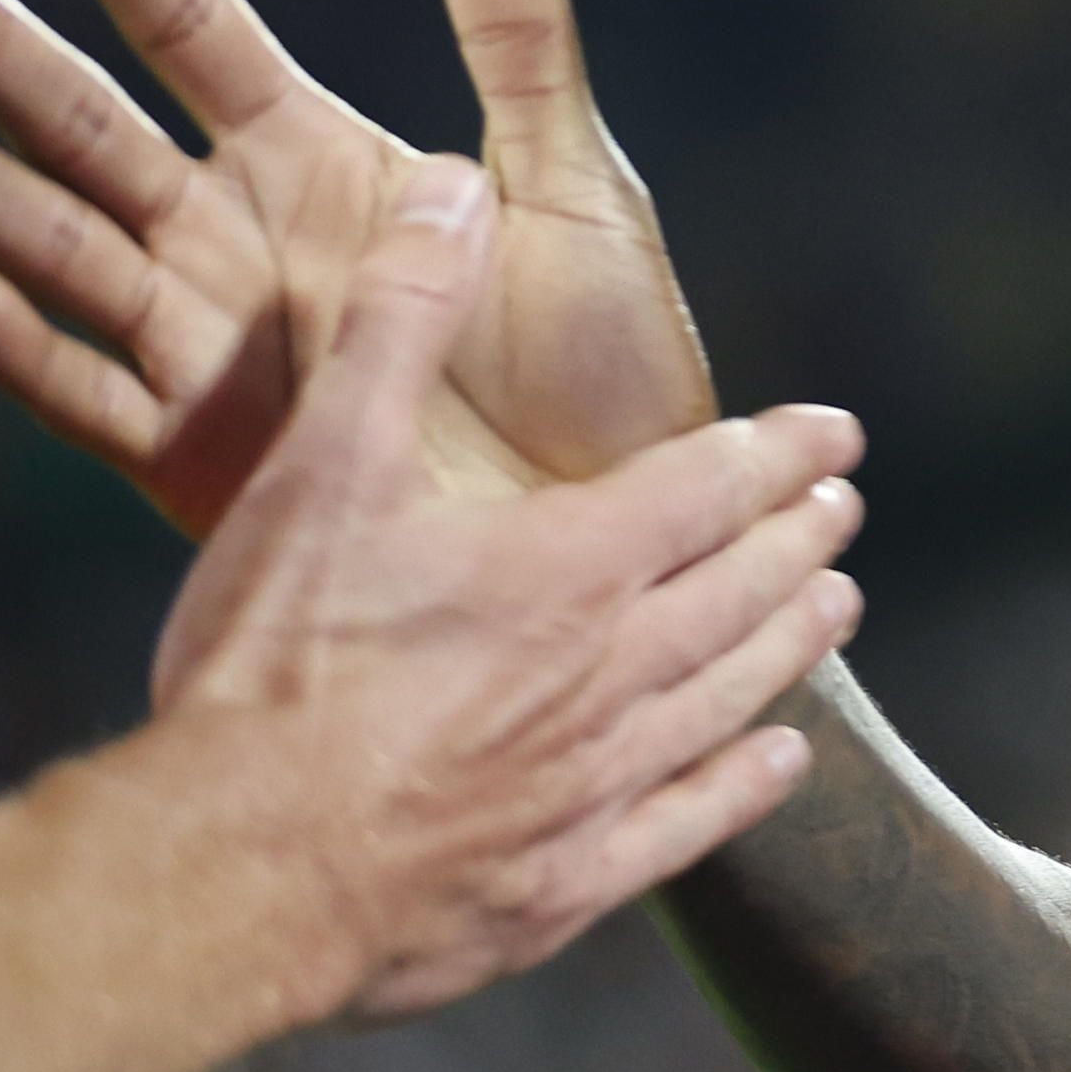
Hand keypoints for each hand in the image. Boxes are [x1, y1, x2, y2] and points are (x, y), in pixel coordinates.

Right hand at [0, 0, 713, 531]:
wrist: (625, 530)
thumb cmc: (610, 359)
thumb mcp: (573, 180)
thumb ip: (520, 34)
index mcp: (318, 155)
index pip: (189, 24)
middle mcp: (235, 238)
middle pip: (84, 121)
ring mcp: (204, 345)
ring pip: (52, 241)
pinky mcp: (202, 460)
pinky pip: (92, 398)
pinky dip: (23, 348)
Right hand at [145, 155, 866, 1020]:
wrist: (226, 873)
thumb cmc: (267, 669)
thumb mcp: (323, 467)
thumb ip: (397, 320)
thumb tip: (454, 186)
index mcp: (565, 567)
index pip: (710, 487)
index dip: (777, 453)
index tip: (834, 433)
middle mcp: (606, 673)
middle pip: (739, 589)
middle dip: (798, 537)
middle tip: (844, 507)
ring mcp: (592, 787)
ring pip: (730, 695)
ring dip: (790, 641)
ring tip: (838, 604)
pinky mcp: (562, 885)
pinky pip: (686, 826)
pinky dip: (745, 784)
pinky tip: (779, 760)